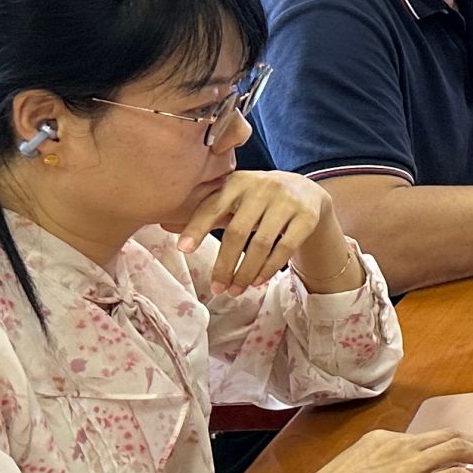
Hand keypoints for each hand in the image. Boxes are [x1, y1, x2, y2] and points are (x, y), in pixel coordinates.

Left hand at [180, 170, 351, 296]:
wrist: (306, 191)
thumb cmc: (258, 199)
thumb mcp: (233, 199)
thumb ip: (205, 212)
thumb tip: (165, 226)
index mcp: (237, 181)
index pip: (213, 206)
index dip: (197, 228)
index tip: (183, 250)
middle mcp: (263, 187)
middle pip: (237, 232)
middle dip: (225, 264)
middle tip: (216, 289)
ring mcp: (288, 201)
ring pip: (262, 244)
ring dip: (246, 272)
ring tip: (235, 290)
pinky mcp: (307, 216)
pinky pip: (285, 248)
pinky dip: (268, 269)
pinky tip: (257, 281)